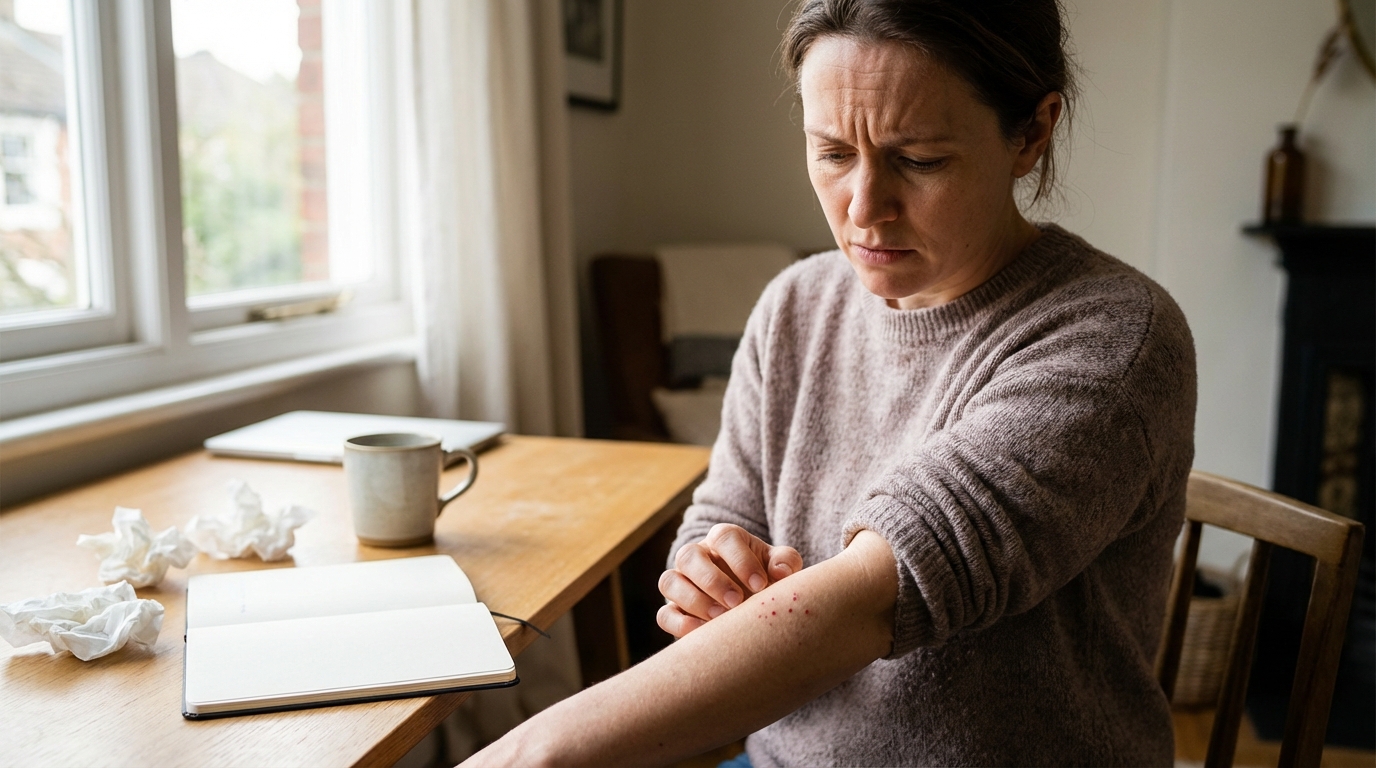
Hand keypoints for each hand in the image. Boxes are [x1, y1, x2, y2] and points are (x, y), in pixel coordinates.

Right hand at [657, 523, 802, 637]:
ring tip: (719, 618)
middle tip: (736, 602)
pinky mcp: (673, 610)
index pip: (724, 537)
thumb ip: (785, 562)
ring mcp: (682, 582)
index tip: (760, 585)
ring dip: (693, 599)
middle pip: (688, 555)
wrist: (752, 604)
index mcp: (724, 540)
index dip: (740, 560)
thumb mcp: (779, 566)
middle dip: (712, 580)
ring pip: (669, 581)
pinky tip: (703, 634)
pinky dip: (679, 624)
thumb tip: (781, 572)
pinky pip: (664, 614)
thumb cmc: (766, 578)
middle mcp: (698, 556)